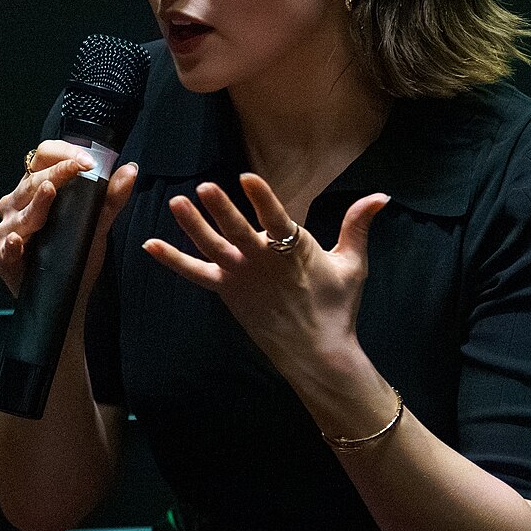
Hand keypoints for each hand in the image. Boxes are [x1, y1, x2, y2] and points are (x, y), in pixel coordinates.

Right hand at [0, 141, 136, 297]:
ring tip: (49, 191)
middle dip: (56, 173)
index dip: (63, 154)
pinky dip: (11, 244)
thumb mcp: (97, 224)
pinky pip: (6, 249)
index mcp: (36, 190)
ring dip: (36, 204)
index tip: (87, 161)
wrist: (67, 295)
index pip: (42, 159)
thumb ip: (112, 198)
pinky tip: (17, 239)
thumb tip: (131, 169)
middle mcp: (18, 205)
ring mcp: (8, 231)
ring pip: (21, 213)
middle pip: (33, 182)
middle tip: (78, 168)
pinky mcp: (3, 258)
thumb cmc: (75, 254)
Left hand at [143, 173, 389, 374]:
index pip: (276, 219)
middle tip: (204, 188)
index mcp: (293, 251)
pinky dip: (172, 260)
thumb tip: (381, 196)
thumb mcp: (351, 264)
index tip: (247, 178)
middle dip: (222, 210)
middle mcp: (262, 263)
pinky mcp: (226, 292)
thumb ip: (358, 225)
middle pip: (238, 232)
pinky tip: (149, 244)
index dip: (261, 199)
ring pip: (212, 248)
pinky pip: (195, 274)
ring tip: (176, 202)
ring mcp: (240, 278)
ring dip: (193, 226)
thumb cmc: (337, 306)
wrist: (317, 352)